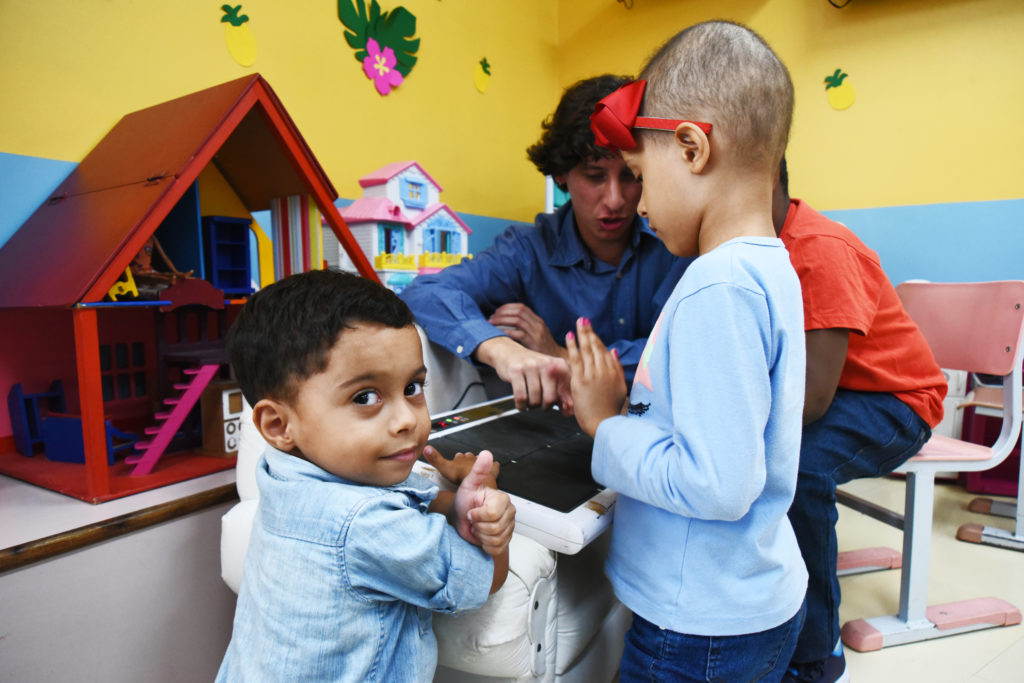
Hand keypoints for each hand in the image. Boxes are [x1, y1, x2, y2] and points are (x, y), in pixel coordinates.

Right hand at [423, 445, 499, 486]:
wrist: (476, 482)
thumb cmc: (462, 476)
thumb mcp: (444, 467)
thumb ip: (435, 458)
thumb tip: (427, 448)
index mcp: (462, 459)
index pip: (459, 456)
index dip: (458, 458)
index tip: (457, 457)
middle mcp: (472, 460)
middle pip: (469, 458)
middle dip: (468, 459)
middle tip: (467, 461)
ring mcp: (481, 466)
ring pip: (481, 461)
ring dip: (480, 461)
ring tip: (480, 462)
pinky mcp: (490, 472)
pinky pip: (494, 467)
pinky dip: (494, 466)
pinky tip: (496, 466)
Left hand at [453, 451, 514, 552]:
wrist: (461, 518)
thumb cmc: (465, 501)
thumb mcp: (468, 484)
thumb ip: (479, 470)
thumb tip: (486, 453)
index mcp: (502, 498)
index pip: (492, 514)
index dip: (477, 515)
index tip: (471, 511)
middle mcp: (510, 512)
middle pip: (494, 528)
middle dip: (478, 526)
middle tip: (473, 520)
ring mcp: (509, 527)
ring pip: (495, 539)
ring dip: (480, 536)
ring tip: (477, 527)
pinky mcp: (506, 540)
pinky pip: (496, 548)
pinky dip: (484, 545)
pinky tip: (481, 536)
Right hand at [474, 336, 571, 410]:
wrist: (508, 352)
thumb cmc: (530, 367)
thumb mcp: (548, 376)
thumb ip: (560, 393)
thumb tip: (568, 412)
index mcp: (558, 364)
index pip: (566, 389)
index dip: (564, 403)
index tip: (562, 409)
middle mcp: (545, 363)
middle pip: (550, 397)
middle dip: (545, 406)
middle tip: (541, 405)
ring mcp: (530, 366)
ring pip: (534, 399)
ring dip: (531, 406)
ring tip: (529, 402)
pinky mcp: (515, 371)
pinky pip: (521, 396)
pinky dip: (521, 405)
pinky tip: (521, 404)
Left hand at [488, 303, 565, 358]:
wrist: (557, 361)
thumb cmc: (543, 349)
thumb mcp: (537, 335)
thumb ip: (526, 328)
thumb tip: (507, 323)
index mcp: (538, 321)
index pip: (521, 307)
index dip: (507, 307)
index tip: (497, 312)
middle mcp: (538, 324)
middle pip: (518, 311)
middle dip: (502, 313)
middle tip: (491, 318)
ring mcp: (537, 333)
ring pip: (517, 320)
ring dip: (502, 320)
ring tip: (492, 324)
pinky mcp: (534, 342)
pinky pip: (519, 333)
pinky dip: (507, 331)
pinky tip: (499, 333)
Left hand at [565, 317, 627, 436]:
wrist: (605, 424)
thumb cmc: (611, 409)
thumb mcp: (620, 387)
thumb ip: (617, 368)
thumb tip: (614, 351)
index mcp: (614, 372)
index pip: (605, 351)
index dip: (597, 339)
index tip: (591, 331)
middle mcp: (604, 371)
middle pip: (596, 347)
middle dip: (589, 332)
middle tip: (583, 320)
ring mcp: (592, 375)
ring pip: (587, 350)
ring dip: (582, 335)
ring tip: (578, 323)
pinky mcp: (581, 381)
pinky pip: (576, 360)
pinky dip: (573, 346)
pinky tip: (569, 336)